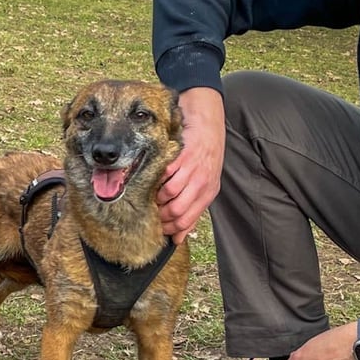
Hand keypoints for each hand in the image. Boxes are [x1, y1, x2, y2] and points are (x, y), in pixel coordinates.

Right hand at [157, 87, 223, 243]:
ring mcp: (194, 170)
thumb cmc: (205, 153)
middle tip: (151, 213)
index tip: (159, 229)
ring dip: (157, 198)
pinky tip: (155, 178)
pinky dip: (158, 179)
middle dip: (160, 216)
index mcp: (209, 192)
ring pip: (170, 195)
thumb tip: (179, 239)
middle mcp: (203, 183)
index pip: (187, 221)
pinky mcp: (184, 156)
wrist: (206, 120)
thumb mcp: (205, 182)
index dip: (170, 229)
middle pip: (177, 211)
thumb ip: (193, 209)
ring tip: (152, 195)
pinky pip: (167, 175)